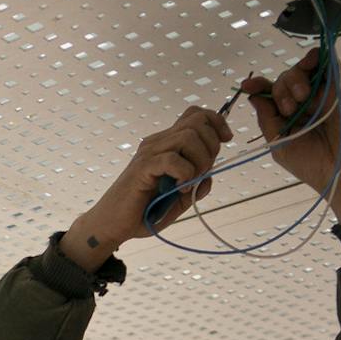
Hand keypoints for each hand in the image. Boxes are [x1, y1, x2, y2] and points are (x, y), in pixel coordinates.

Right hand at [68, 107, 233, 251]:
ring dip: (199, 162)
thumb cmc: (143, 212)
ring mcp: (149, 152)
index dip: (216, 122)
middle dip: (212, 146)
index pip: (195, 114)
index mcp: (167, 144)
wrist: (113, 226)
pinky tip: (178, 190)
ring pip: (188, 137)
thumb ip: (195, 187)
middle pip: (197, 121)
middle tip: (202, 173)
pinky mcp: (143, 167)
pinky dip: (184, 175)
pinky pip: (173, 159)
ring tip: (189, 184)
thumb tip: (210, 178)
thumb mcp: (177, 200)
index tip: (227, 140)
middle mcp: (158, 142)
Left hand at [242, 48, 340, 231]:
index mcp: (289, 115)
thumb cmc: (311, 163)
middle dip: (281, 90)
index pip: (271, 93)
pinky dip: (317, 55)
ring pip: (303, 68)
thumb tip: (253, 96)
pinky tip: (312, 61)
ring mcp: (322, 92)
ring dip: (295, 77)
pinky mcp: (339, 85)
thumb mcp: (279, 144)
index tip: (247, 86)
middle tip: (289, 109)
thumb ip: (267, 119)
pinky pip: (328, 60)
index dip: (258, 86)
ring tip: (302, 96)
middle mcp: (304, 101)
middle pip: (284, 79)